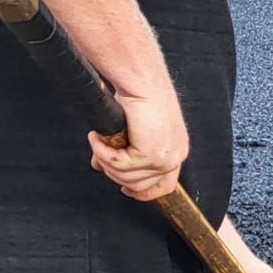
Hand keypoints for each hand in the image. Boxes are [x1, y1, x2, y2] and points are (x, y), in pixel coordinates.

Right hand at [89, 85, 188, 202]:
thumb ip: (123, 151)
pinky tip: (97, 138)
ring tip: (97, 142)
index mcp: (175, 150)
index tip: (126, 190)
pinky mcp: (151, 154)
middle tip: (100, 158)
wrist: (141, 80)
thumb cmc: (138, 96)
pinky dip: (103, 153)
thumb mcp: (133, 130)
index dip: (143, 192)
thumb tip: (101, 166)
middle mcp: (174, 156)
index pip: (164, 186)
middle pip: (141, 186)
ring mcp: (164, 157)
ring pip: (127, 177)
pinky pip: (119, 165)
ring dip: (106, 161)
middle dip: (115, 174)